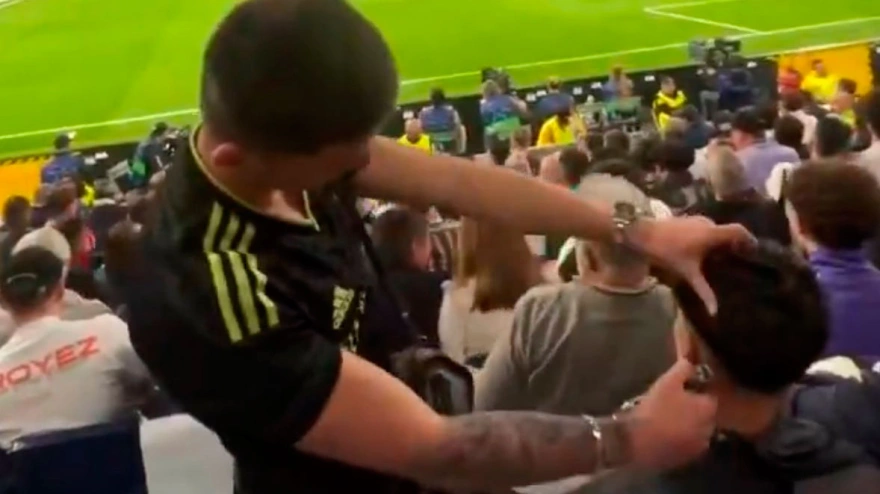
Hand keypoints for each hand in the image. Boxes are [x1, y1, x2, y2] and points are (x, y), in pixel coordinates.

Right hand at [626, 359, 716, 469]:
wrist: (637, 442)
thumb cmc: (655, 408)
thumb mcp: (668, 381)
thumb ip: (683, 369)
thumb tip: (691, 361)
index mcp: (708, 409)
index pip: (710, 397)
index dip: (697, 392)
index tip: (684, 389)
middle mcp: (709, 429)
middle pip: (705, 416)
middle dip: (694, 410)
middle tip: (675, 404)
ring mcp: (698, 447)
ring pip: (696, 432)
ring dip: (688, 426)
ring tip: (668, 420)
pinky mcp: (685, 460)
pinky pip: (686, 446)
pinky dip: (679, 440)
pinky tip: (664, 435)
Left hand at [632, 216, 753, 313]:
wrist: (640, 232)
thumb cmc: (667, 252)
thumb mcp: (686, 273)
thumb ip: (703, 291)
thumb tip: (714, 311)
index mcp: (712, 233)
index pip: (739, 231)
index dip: (749, 239)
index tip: (754, 250)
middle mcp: (707, 222)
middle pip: (727, 232)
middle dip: (734, 244)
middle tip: (739, 259)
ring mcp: (695, 219)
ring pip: (714, 230)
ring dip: (719, 241)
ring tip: (722, 257)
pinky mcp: (685, 219)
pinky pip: (704, 228)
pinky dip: (708, 238)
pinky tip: (703, 251)